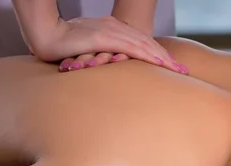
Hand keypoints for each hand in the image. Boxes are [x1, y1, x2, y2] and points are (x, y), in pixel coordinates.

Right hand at [32, 16, 187, 73]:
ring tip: (177, 70)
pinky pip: (131, 47)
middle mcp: (116, 29)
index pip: (141, 45)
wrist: (46, 34)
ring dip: (162, 58)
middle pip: (148, 45)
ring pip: (144, 45)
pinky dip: (147, 55)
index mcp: (114, 31)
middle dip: (167, 59)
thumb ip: (102, 57)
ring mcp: (111, 32)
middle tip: (184, 71)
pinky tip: (159, 62)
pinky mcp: (105, 37)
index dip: (159, 56)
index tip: (174, 68)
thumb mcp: (89, 50)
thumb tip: (108, 68)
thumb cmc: (64, 45)